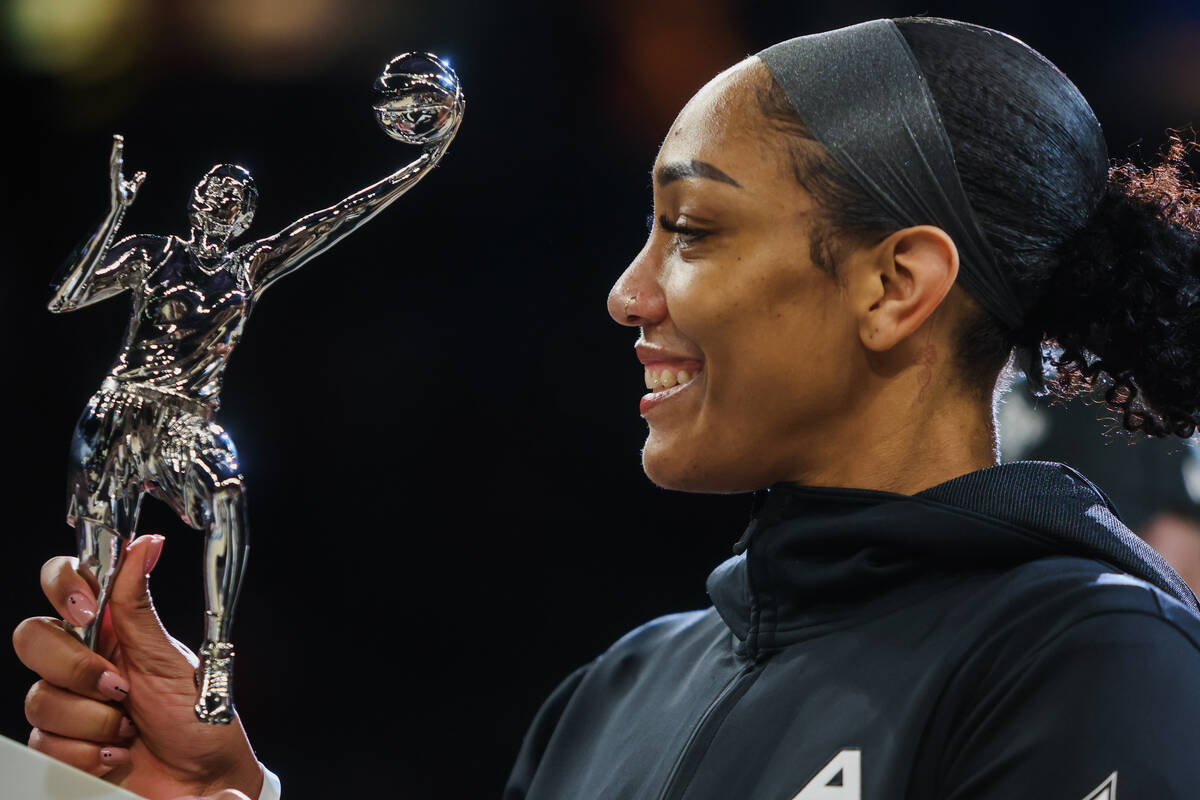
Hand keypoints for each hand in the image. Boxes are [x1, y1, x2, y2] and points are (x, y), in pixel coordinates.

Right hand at [12, 535, 263, 799]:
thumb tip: (143, 546)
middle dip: (76, 667)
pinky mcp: (62, 745)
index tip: (86, 610)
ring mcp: (70, 703)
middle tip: (119, 687)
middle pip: (33, 639)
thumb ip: (140, 606)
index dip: (62, 587)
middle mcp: (84, 660)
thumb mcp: (170, 657)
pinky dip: (88, 751)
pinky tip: (117, 753)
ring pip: (40, 697)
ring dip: (94, 719)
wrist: (203, 779)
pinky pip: (46, 741)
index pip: (65, 583)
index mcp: (112, 628)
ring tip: (129, 727)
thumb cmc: (200, 717)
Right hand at [109, 134, 145, 208]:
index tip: (119, 138)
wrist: (121, 207)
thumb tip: (143, 173)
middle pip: (115, 158)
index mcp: (118, 173)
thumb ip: (137, 180)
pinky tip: (119, 161)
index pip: (117, 159)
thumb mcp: (133, 187)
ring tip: (118, 146)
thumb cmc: (125, 198)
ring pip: (115, 165)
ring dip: (116, 155)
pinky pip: (116, 175)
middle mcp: (115, 174)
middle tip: (117, 137)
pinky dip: (117, 168)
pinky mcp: (115, 185)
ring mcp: (114, 179)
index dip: (118, 149)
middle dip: (116, 148)